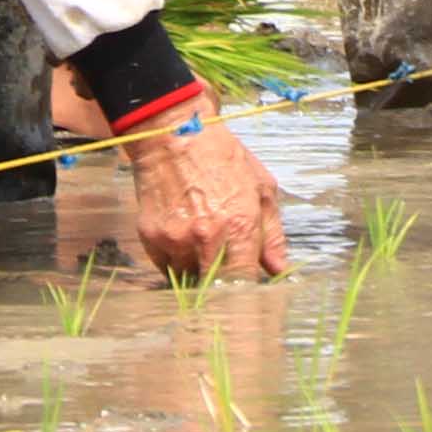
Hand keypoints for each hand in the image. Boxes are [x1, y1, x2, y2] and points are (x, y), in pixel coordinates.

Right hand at [123, 107, 288, 281]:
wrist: (174, 136)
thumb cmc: (224, 158)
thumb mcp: (262, 189)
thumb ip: (273, 235)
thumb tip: (280, 270)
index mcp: (239, 227)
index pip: (243, 283)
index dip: (246, 294)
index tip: (247, 295)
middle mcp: (206, 239)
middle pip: (214, 290)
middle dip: (222, 289)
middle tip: (227, 277)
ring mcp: (175, 240)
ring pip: (189, 280)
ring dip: (199, 274)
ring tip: (205, 251)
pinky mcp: (151, 238)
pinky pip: (166, 268)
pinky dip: (177, 263)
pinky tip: (185, 241)